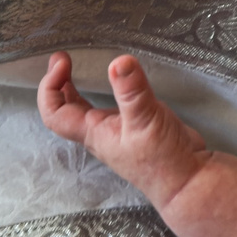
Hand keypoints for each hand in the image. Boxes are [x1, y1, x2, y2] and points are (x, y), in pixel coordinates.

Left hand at [38, 52, 212, 206]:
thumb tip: (118, 61)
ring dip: (74, 88)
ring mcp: (116, 131)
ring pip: (84, 109)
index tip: (62, 61)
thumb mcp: (146, 120)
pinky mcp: (135, 126)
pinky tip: (114, 81)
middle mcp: (99, 132)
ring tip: (74, 66)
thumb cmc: (161, 158)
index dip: (49, 87)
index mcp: (92, 132)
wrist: (187, 179)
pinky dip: (103, 90)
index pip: (54, 113)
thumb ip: (132, 91)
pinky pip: (109, 106)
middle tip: (61, 57)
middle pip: (64, 110)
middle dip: (57, 83)